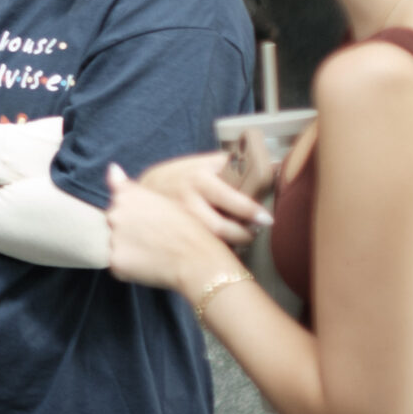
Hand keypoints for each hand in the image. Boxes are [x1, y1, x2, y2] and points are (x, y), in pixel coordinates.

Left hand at [106, 164, 235, 291]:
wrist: (201, 261)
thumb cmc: (190, 229)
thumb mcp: (162, 198)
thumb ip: (128, 186)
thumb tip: (112, 167)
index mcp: (127, 196)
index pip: (119, 206)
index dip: (139, 216)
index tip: (156, 223)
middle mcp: (115, 214)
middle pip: (115, 225)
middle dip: (130, 233)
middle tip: (158, 240)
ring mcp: (114, 238)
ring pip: (117, 246)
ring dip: (131, 252)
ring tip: (158, 253)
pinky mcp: (115, 261)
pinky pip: (119, 266)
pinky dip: (131, 270)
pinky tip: (153, 267)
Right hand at [136, 150, 271, 246]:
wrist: (141, 193)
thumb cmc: (178, 176)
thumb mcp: (200, 163)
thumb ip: (229, 165)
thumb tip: (271, 166)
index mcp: (198, 179)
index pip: (232, 199)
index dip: (252, 212)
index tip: (267, 219)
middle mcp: (187, 202)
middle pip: (222, 229)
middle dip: (243, 235)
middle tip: (253, 232)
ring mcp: (178, 222)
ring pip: (212, 242)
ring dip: (231, 244)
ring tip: (240, 238)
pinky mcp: (172, 237)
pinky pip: (199, 248)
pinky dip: (214, 250)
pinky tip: (219, 246)